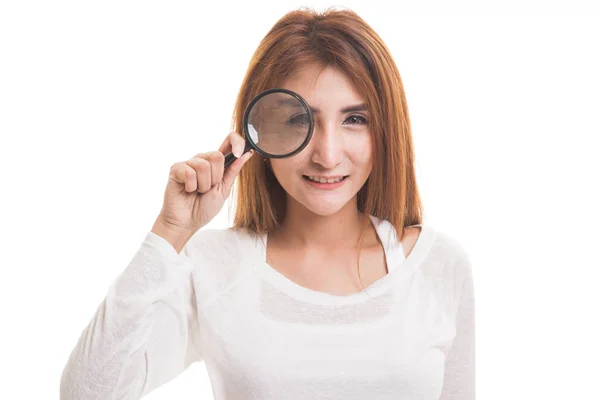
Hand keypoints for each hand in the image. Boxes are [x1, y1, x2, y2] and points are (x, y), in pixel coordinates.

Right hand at [152, 132, 252, 250]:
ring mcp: (188, 163)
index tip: (239, 153)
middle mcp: (203, 160)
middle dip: (216, 178)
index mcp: (216, 164)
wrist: (187, 222)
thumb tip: (247, 153)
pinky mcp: (176, 169)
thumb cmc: (204, 207)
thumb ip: (233, 171)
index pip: (228, 141)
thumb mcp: (224, 190)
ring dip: (203, 185)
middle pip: (217, 156)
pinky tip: (187, 190)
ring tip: (197, 191)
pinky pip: (189, 173)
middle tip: (208, 189)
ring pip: (204, 165)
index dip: (236, 142)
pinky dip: (191, 187)